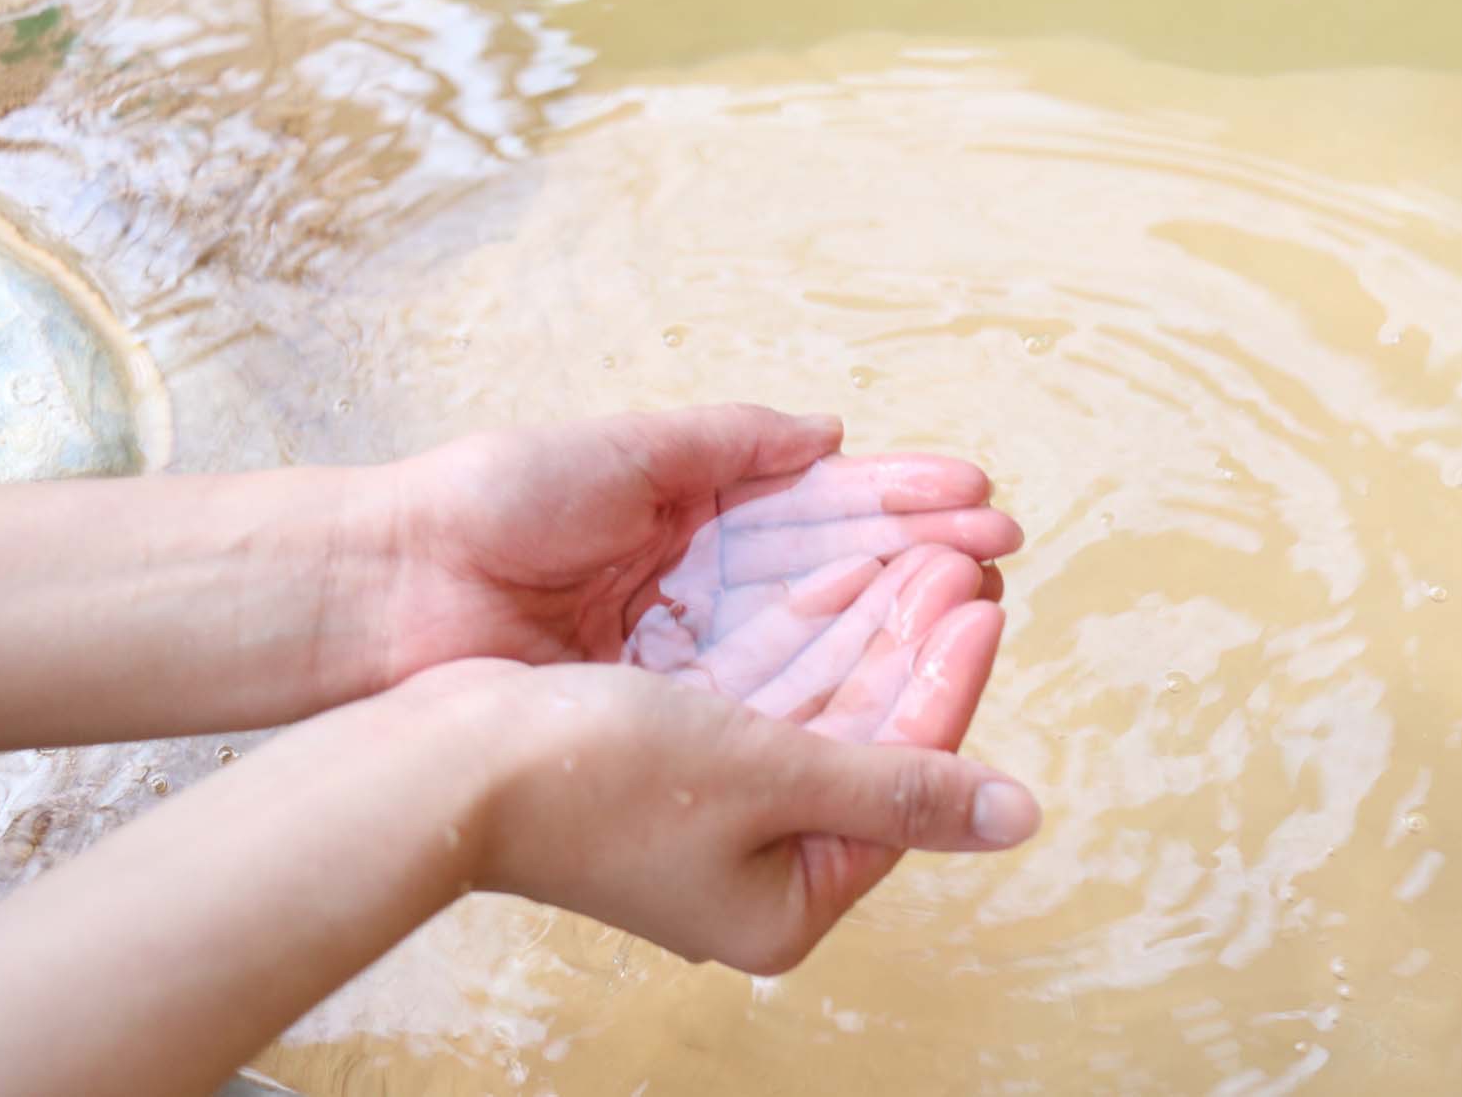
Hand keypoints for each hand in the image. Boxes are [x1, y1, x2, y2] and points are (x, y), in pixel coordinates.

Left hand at [376, 405, 1022, 686]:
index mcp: (694, 508)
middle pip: (834, 571)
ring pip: (815, 634)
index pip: (820, 504)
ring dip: (895, 620)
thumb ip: (728, 440)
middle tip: (1001, 551)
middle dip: (919, 558)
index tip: (977, 494)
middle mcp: (702, 583)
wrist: (387, 593)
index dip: (898, 498)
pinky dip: (835, 683)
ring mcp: (689, 651)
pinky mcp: (668, 709)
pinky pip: (767, 695)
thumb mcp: (622, 450)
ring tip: (974, 602)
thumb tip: (829, 432)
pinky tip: (901, 671)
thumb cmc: (491, 501)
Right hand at [445, 583, 1038, 972]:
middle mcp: (762, 866)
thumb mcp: (768, 777)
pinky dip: (806, 644)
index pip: (907, 778)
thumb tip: (1019, 816)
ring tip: (919, 558)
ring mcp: (718, 819)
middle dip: (911, 646)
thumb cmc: (594, 779)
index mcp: (790, 902)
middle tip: (960, 563)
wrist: (442, 762)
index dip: (947, 682)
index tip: (981, 602)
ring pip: (824, 709)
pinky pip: (769, 700)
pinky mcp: (679, 769)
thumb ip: (898, 786)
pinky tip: (842, 583)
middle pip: (871, 740)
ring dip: (868, 633)